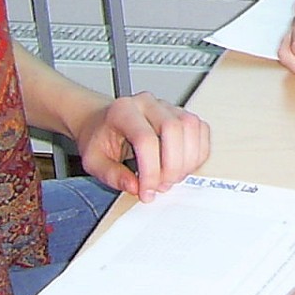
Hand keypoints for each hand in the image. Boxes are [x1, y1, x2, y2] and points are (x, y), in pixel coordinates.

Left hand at [73, 92, 209, 202]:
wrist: (102, 122)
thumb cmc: (98, 138)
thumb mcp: (93, 161)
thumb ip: (113, 176)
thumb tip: (136, 187)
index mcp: (122, 111)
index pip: (145, 139)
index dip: (151, 170)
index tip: (147, 191)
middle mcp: (147, 103)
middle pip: (173, 129)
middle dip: (172, 166)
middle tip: (162, 186)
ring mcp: (167, 106)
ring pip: (191, 127)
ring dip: (187, 160)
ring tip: (172, 178)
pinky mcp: (181, 113)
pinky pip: (200, 129)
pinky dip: (198, 152)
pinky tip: (183, 167)